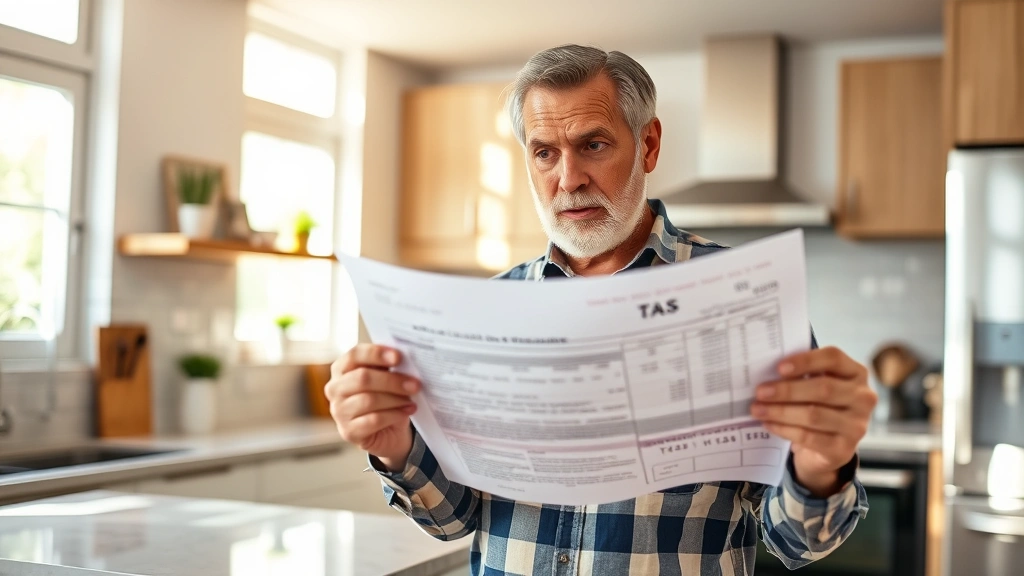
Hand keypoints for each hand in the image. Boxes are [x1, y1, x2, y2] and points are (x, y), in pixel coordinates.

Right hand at [325, 344, 419, 471]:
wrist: (388, 432)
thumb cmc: (385, 397)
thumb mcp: (387, 377)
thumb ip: (389, 366)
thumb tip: (406, 360)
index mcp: (342, 368)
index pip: (355, 355)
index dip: (376, 354)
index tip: (398, 357)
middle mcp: (335, 388)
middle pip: (363, 378)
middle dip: (392, 380)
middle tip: (415, 384)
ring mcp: (339, 411)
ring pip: (369, 400)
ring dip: (396, 399)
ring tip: (411, 400)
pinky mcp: (348, 431)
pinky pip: (373, 420)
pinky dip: (394, 415)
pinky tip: (406, 411)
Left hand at [751, 346, 876, 496]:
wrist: (827, 448)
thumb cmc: (818, 406)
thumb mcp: (814, 386)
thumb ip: (800, 375)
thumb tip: (768, 373)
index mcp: (856, 373)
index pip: (834, 358)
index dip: (806, 361)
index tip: (779, 367)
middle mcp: (863, 398)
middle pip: (823, 388)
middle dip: (787, 390)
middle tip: (760, 392)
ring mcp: (856, 426)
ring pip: (814, 414)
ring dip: (780, 411)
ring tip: (757, 409)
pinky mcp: (843, 449)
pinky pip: (809, 437)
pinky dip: (785, 429)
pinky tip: (768, 424)